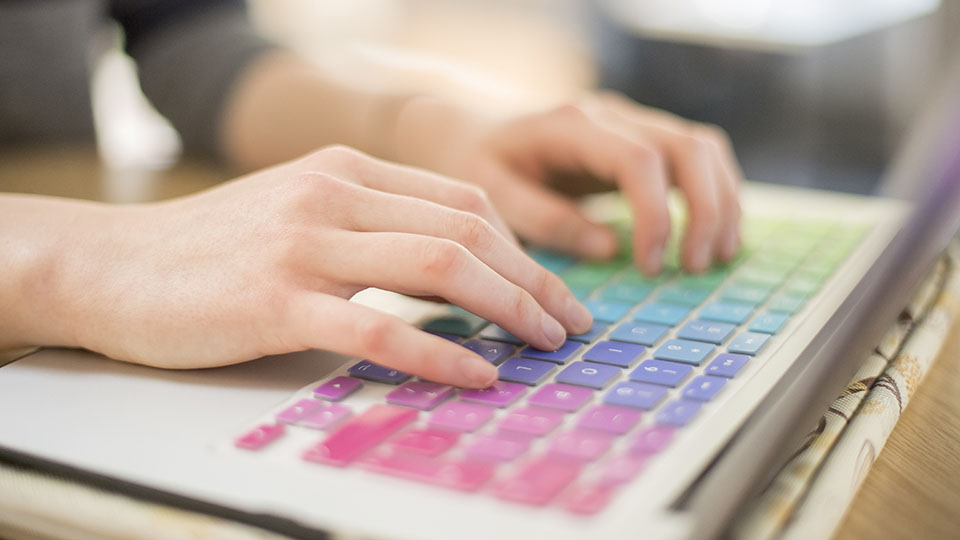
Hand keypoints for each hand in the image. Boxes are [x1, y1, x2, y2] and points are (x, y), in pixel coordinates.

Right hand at [18, 146, 591, 386]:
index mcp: (348, 171)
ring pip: (439, 266)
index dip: (522, 249)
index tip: (552, 290)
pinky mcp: (276, 302)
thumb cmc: (213, 249)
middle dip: (533, 280)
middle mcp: (335, 194)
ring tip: (544, 345)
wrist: (112, 265)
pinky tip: (478, 376)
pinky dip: (440, 355)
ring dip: (508, 309)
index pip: (464, 202)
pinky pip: (380, 328)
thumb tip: (455, 268)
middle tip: (570, 323)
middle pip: (468, 229)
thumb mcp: (301, 213)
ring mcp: (306, 245)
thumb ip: (372, 227)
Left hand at [392, 93, 742, 274]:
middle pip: (688, 146)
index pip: (638, 158)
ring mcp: (632, 123)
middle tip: (695, 267)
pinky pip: (696, 158)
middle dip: (705, 209)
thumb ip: (544, 219)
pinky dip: (714, 195)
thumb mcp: (491, 194)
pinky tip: (712, 237)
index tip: (650, 266)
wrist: (473, 132)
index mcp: (571, 125)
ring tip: (714, 258)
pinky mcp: (642, 141)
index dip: (656, 214)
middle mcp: (611, 115)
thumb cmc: (477, 164)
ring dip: (721, 203)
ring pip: (703, 148)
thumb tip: (610, 249)